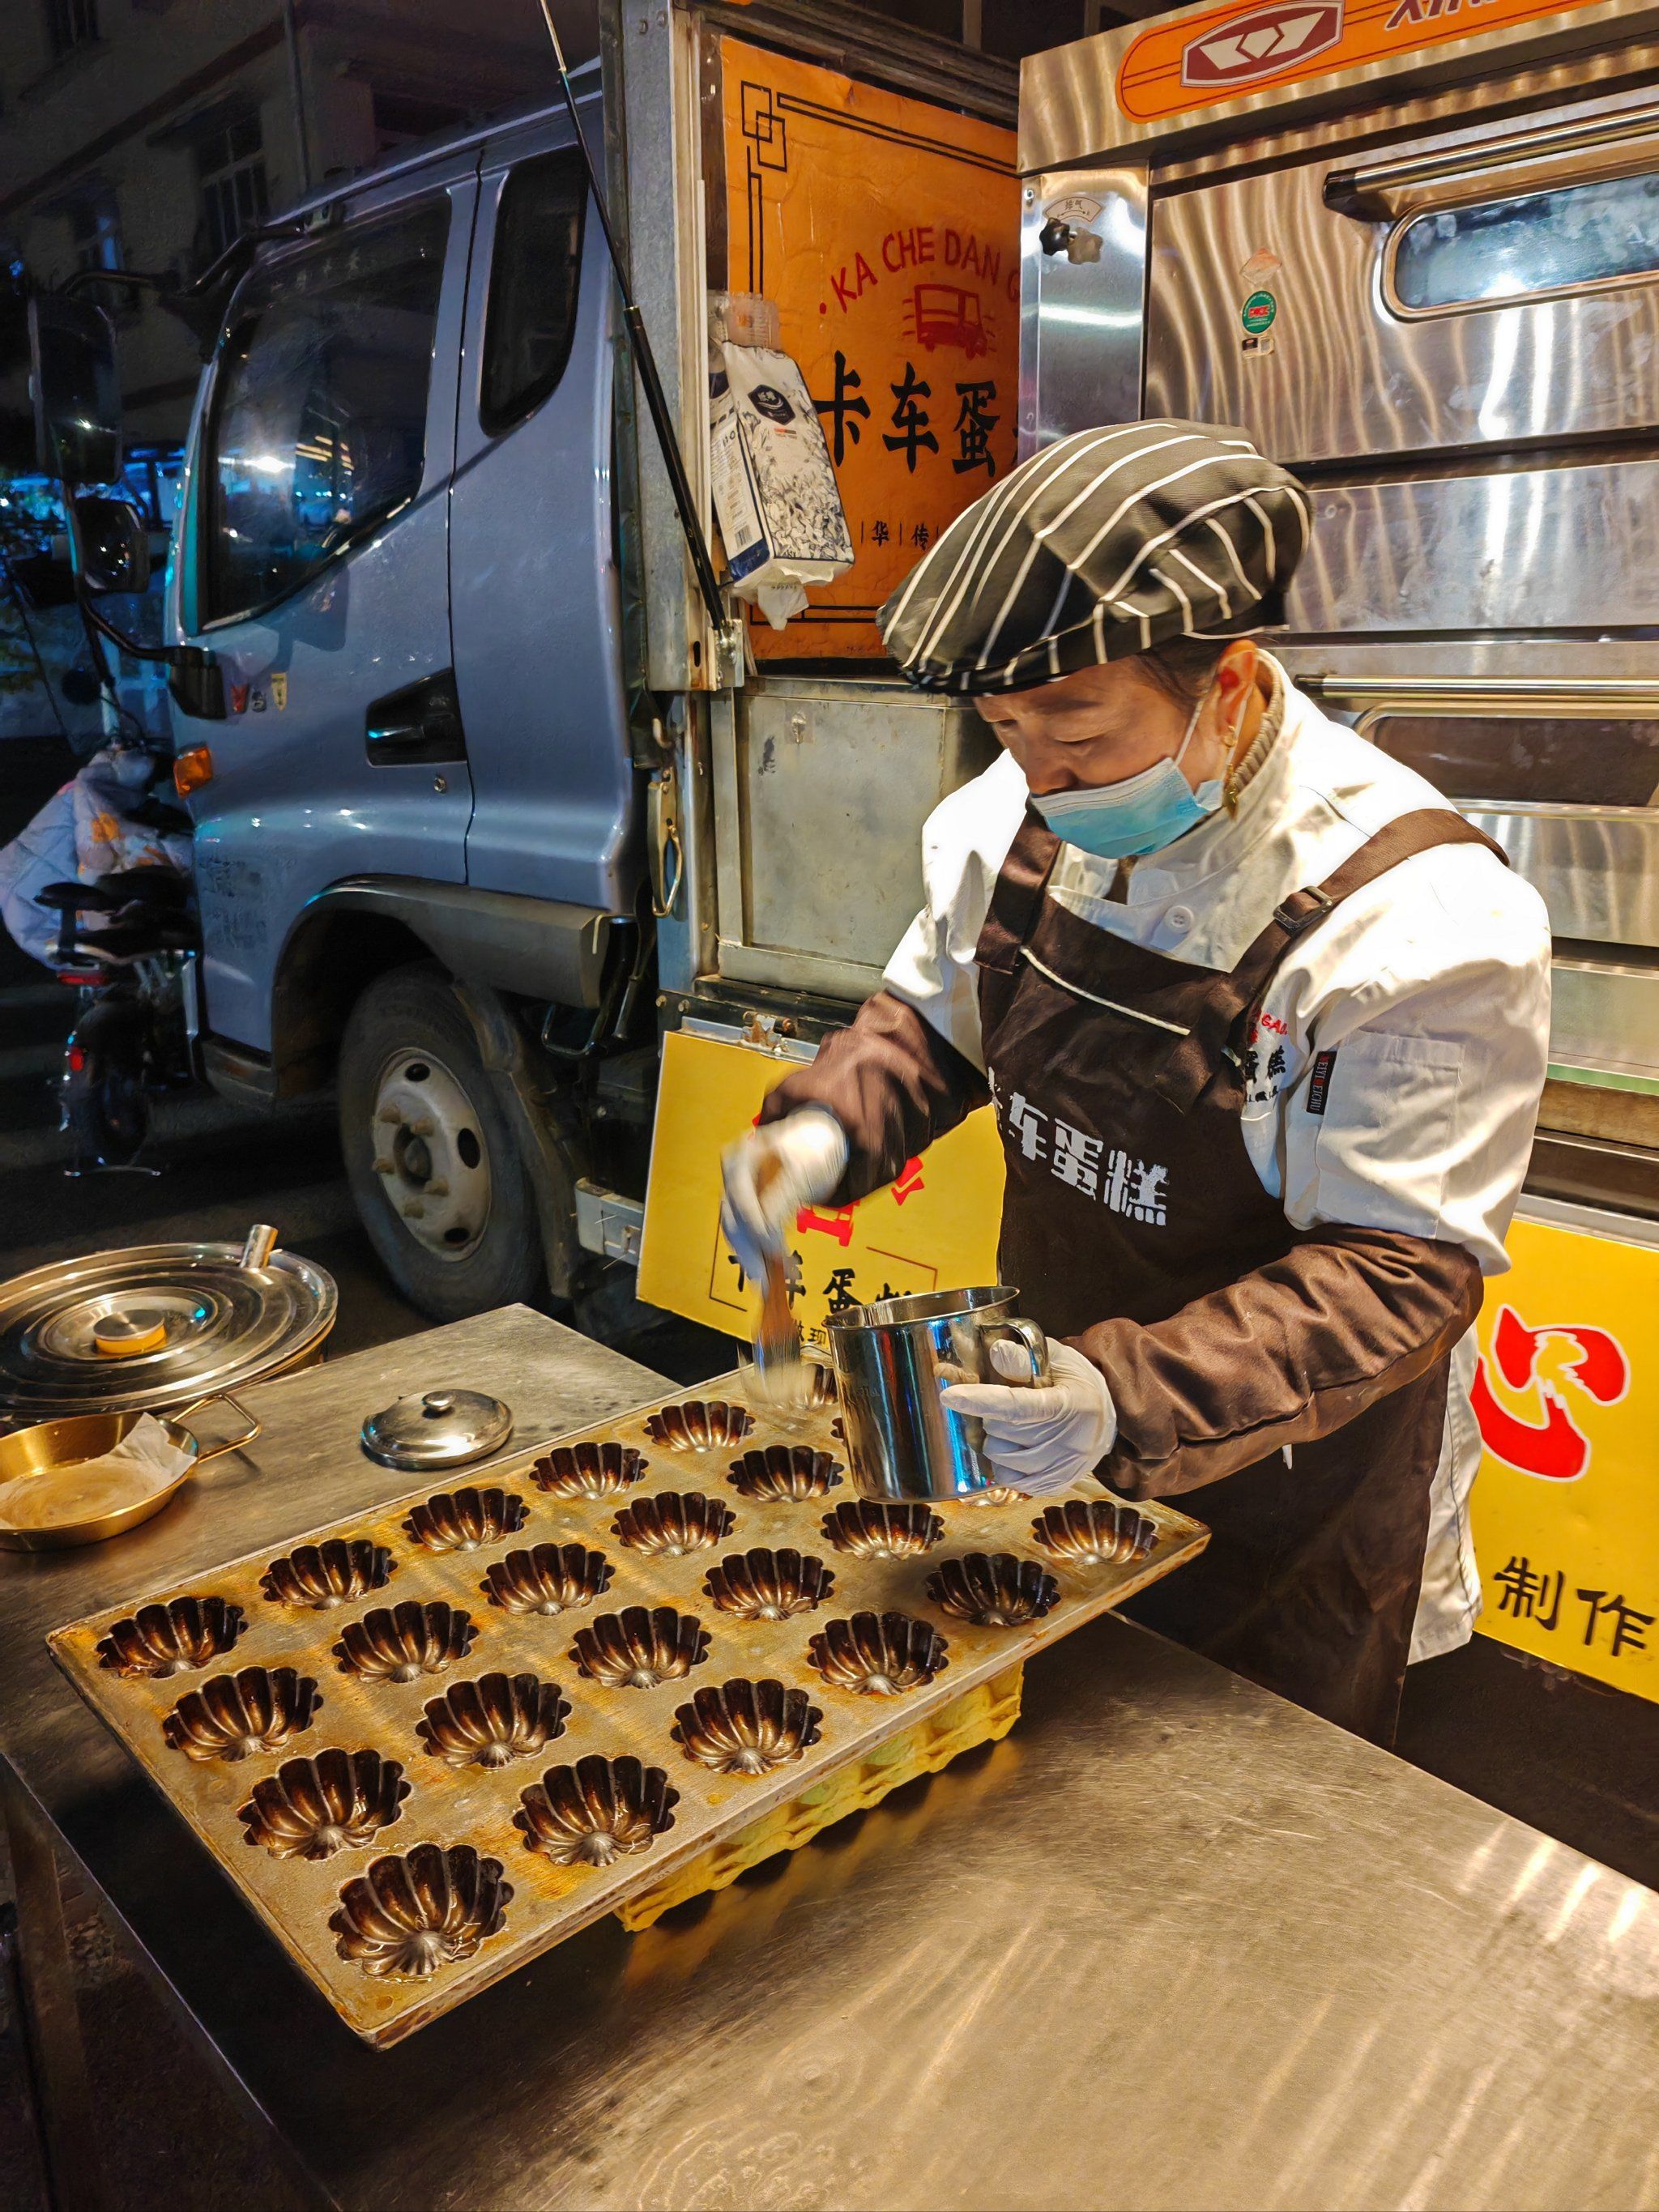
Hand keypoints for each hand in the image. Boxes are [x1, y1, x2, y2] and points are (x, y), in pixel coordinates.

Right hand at [720, 1108, 848, 1279]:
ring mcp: (736, 1188)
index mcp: (742, 1157)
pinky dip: (757, 1250)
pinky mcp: (745, 1204)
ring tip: (765, 1280)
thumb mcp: (802, 1169)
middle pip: (732, 1218)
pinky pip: (745, 1229)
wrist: (816, 1136)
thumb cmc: (811, 1148)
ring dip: (750, 1256)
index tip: (772, 1250)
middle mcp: (733, 1173)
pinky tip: (769, 1269)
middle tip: (763, 1277)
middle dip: (748, 1250)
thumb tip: (765, 1235)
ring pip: (735, 1229)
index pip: (741, 1199)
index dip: (755, 1228)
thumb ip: (782, 1198)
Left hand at [941, 1339, 1116, 1494]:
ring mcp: (1061, 1468)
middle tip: (1007, 1407)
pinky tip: (1018, 1448)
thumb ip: (1025, 1359)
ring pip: (1001, 1458)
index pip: (1015, 1405)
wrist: (1111, 1418)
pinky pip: (1010, 1480)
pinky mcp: (1054, 1485)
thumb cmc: (1078, 1384)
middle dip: (993, 1417)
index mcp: (1067, 1405)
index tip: (949, 1395)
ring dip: (997, 1441)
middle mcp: (1066, 1442)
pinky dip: (1005, 1464)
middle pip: (1002, 1432)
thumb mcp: (1058, 1361)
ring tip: (1015, 1428)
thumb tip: (996, 1353)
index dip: (980, 1401)